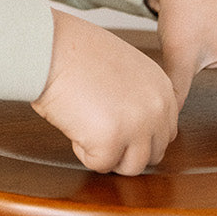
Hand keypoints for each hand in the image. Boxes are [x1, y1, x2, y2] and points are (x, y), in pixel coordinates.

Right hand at [33, 9, 178, 175]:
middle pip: (153, 154)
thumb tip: (135, 127)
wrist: (51, 48)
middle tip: (98, 126)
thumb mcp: (125, 68)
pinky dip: (82, 149)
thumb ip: (139, 96)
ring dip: (107, 154)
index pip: (165, 133)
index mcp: (162, 89)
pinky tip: (74, 123)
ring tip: (87, 125)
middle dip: (125, 148)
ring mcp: (137, 126)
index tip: (115, 124)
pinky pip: (99, 164)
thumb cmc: (76, 53)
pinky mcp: (111, 140)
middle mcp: (157, 108)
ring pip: (131, 167)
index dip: (138, 135)